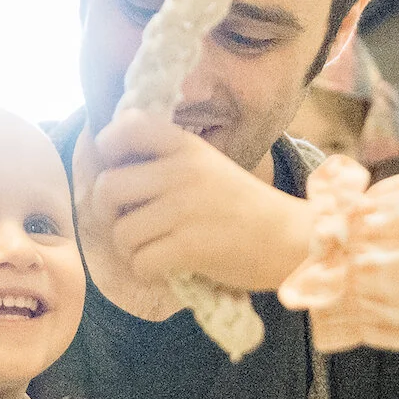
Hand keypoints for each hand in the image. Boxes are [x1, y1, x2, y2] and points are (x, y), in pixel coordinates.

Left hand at [88, 110, 312, 290]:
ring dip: (130, 249)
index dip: (108, 148)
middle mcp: (181, 172)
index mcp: (185, 147)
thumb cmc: (242, 207)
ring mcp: (184, 209)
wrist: (291, 239)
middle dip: (108, 212)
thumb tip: (109, 166)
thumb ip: (166, 161)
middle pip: (108, 187)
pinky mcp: (189, 247)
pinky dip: (147, 271)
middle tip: (129, 223)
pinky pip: (140, 262)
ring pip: (121, 232)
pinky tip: (166, 268)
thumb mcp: (207, 166)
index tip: (119, 169)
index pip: (127, 128)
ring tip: (154, 250)